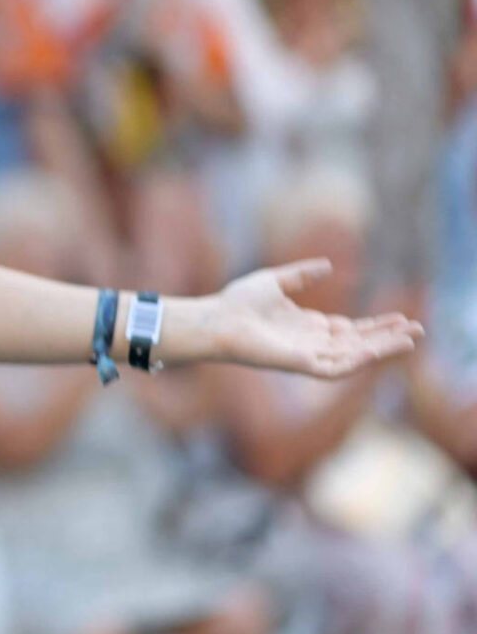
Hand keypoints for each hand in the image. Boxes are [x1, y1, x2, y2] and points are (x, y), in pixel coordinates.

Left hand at [195, 259, 421, 377]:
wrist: (216, 319)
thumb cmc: (238, 302)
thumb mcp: (275, 281)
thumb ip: (302, 275)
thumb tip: (329, 266)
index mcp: (307, 326)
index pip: (349, 329)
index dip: (375, 325)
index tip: (402, 317)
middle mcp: (311, 343)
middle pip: (359, 343)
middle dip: (388, 337)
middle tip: (418, 330)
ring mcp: (307, 356)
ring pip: (354, 356)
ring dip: (382, 349)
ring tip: (410, 340)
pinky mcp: (300, 364)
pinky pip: (336, 367)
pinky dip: (358, 361)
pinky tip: (377, 351)